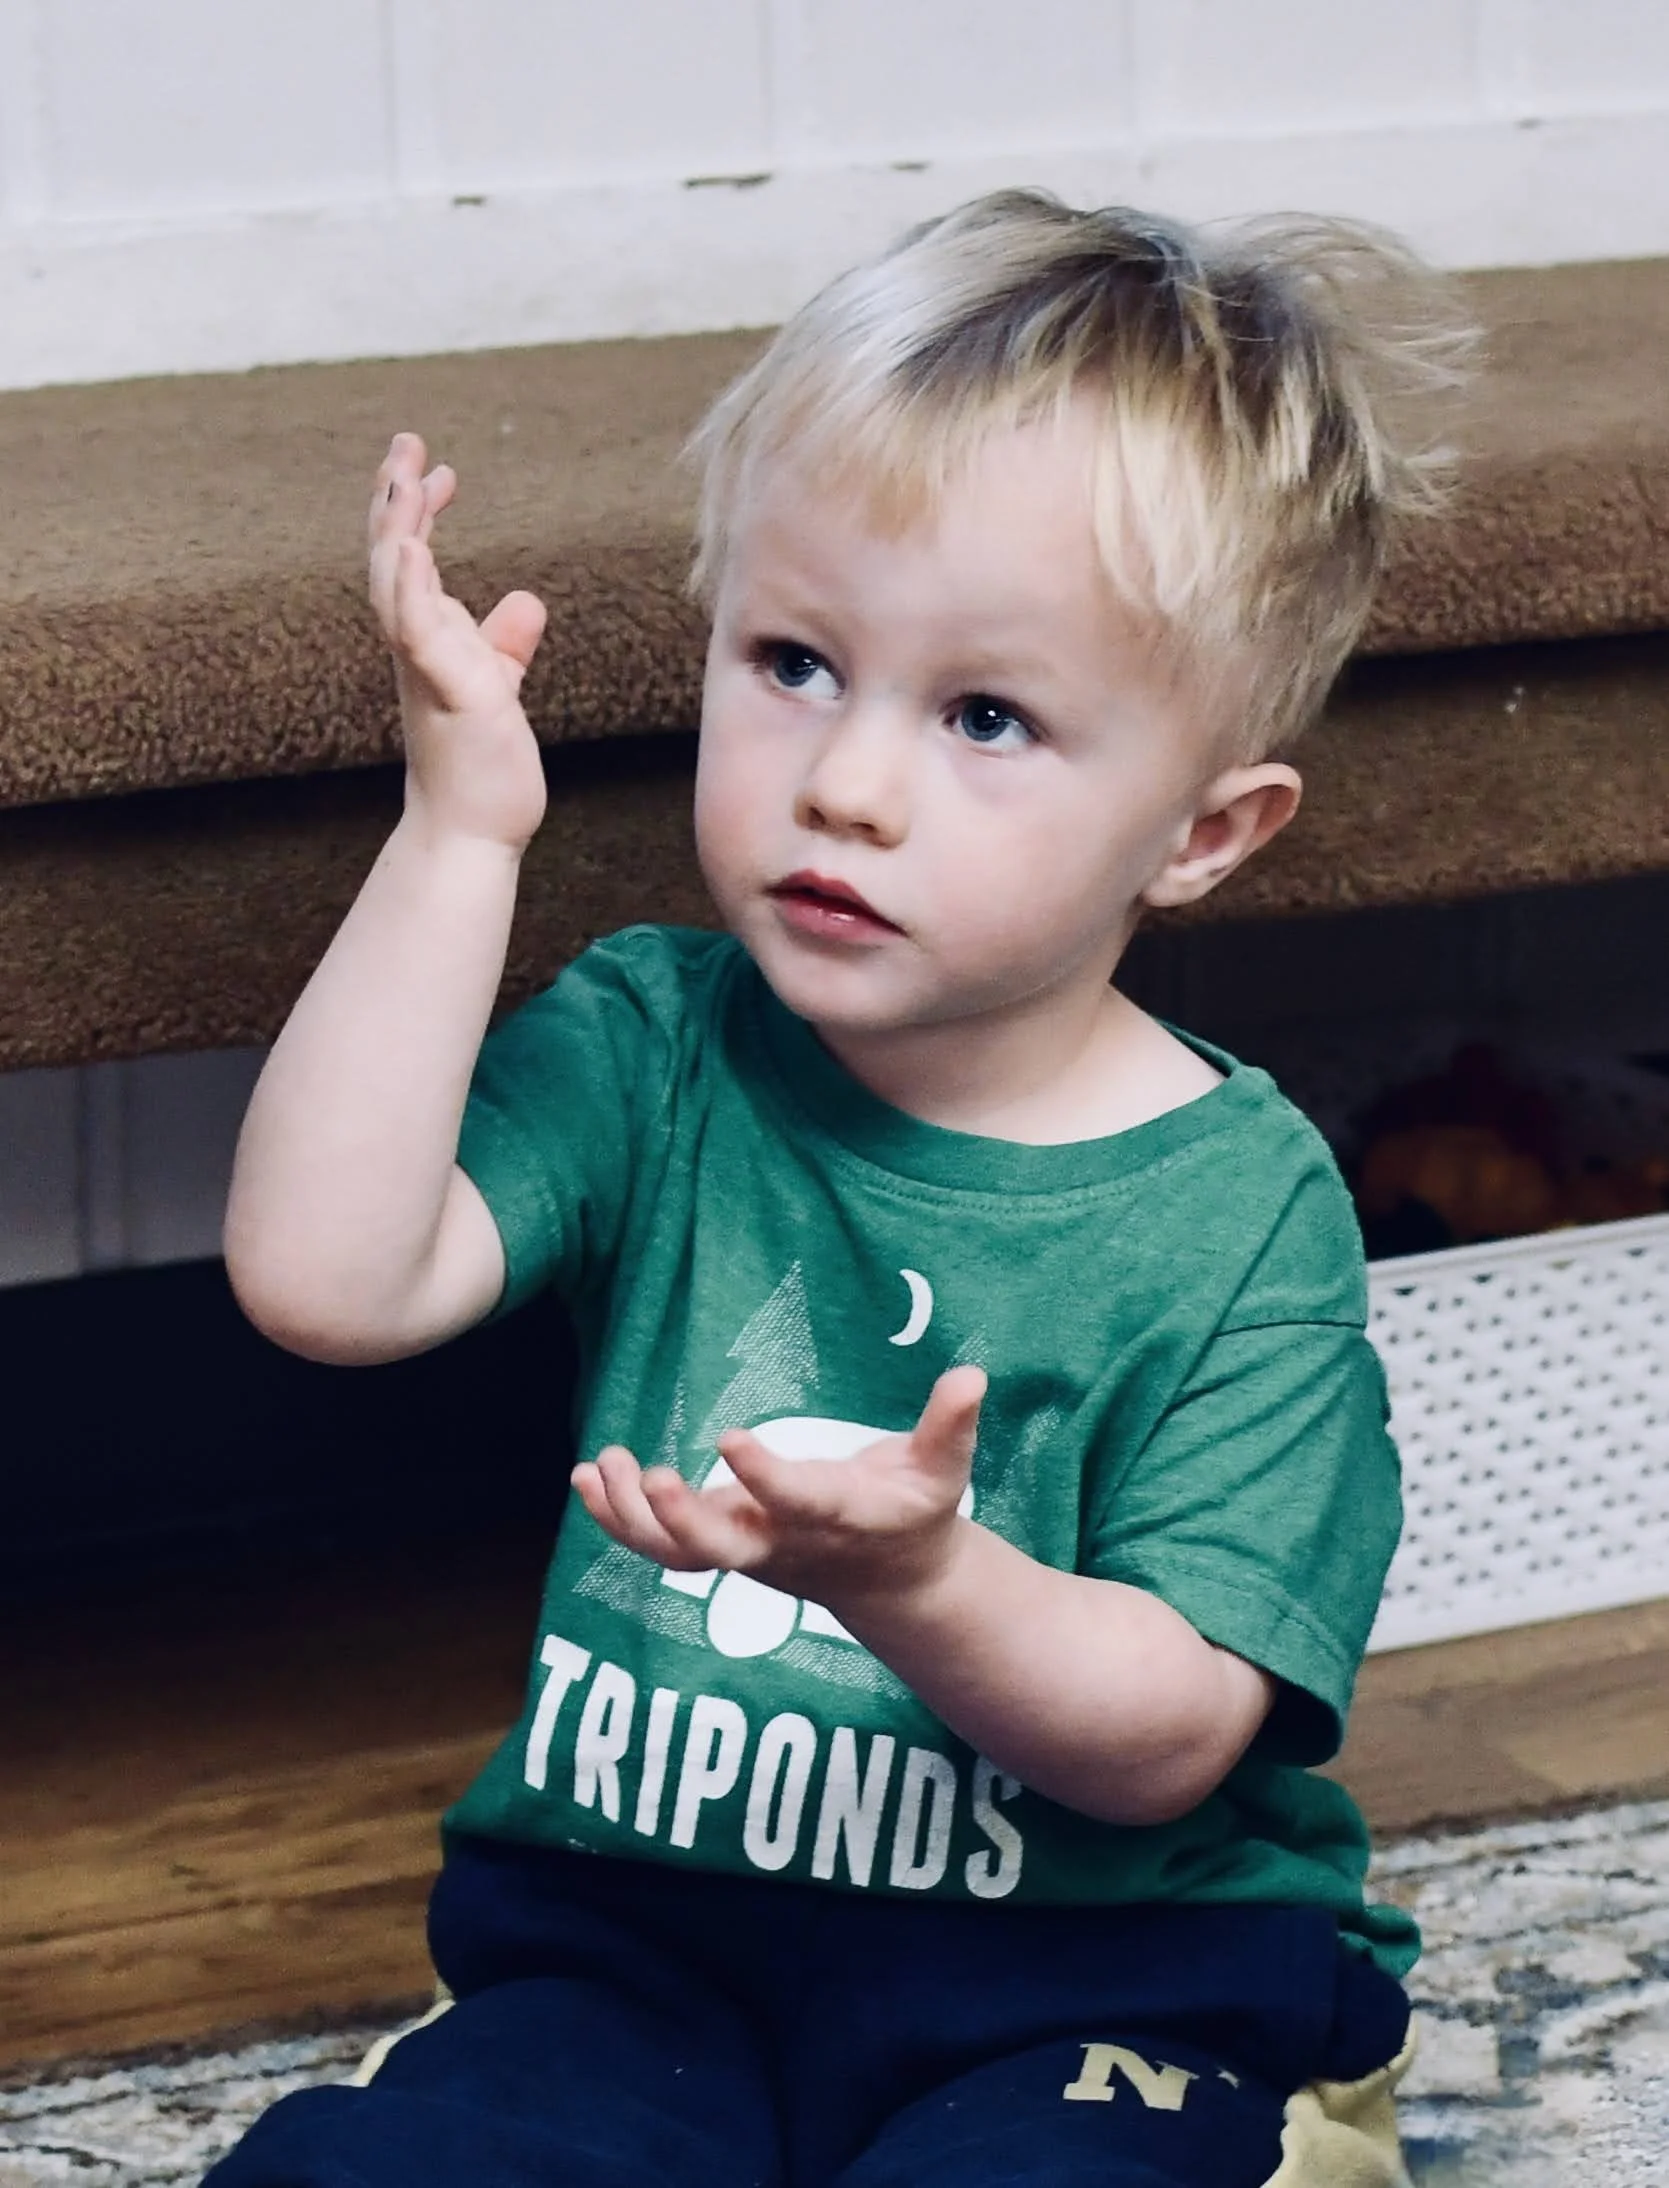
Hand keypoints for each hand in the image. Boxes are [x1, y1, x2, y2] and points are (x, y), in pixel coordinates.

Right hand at [368, 432, 548, 849]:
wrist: (471, 834)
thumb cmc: (481, 767)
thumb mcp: (497, 689)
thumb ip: (503, 645)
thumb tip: (523, 602)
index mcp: (429, 642)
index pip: (413, 563)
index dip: (417, 512)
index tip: (440, 469)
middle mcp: (417, 649)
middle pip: (392, 558)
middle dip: (395, 499)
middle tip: (407, 441)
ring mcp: (428, 670)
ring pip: (396, 587)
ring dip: (396, 531)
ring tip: (401, 479)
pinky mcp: (450, 694)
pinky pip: (420, 635)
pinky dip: (411, 591)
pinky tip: (412, 550)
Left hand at [572, 1366, 987, 1612]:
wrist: (895, 1585)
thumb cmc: (916, 1512)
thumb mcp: (944, 1470)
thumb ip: (950, 1425)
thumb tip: (972, 1376)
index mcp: (834, 1517)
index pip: (794, 1500)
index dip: (762, 1476)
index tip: (730, 1436)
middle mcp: (781, 1543)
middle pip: (719, 1549)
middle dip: (680, 1518)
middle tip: (649, 1476)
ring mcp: (745, 1553)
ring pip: (676, 1554)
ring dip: (629, 1517)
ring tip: (599, 1466)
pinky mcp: (721, 1549)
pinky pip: (660, 1547)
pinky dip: (617, 1520)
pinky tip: (587, 1478)